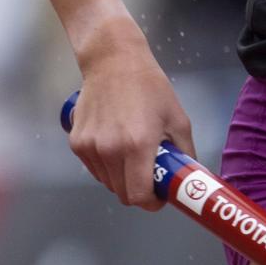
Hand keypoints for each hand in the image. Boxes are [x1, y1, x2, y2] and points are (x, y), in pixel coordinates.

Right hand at [67, 47, 197, 211]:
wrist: (113, 61)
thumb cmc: (150, 88)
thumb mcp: (178, 119)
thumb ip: (185, 153)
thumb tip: (189, 178)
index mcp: (138, 145)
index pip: (139, 196)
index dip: (152, 202)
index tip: (159, 196)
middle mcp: (110, 150)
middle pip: (123, 194)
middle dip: (139, 191)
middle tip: (150, 175)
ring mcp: (90, 147)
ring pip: (108, 183)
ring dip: (122, 178)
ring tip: (133, 155)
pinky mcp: (77, 143)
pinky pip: (94, 169)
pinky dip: (106, 166)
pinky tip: (116, 145)